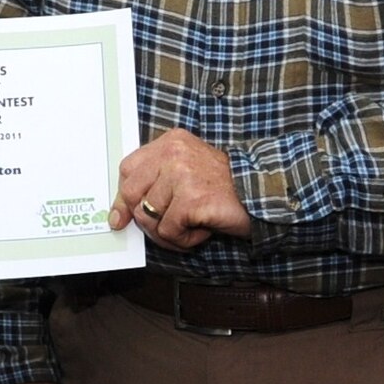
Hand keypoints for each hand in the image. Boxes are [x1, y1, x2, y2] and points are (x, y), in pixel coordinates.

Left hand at [108, 128, 252, 248]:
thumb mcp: (187, 172)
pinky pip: (169, 231)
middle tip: (165, 228)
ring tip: (191, 227)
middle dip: (144, 219)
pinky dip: (184, 239)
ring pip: (149, 217)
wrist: (262, 193)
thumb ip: (157, 182)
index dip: (123, 197)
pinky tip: (202, 231)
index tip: (121, 216)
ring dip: (169, 232)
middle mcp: (173, 154)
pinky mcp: (191, 199)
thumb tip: (122, 213)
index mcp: (170, 143)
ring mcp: (181, 176)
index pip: (128, 169)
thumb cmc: (224, 187)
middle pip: (132, 194)